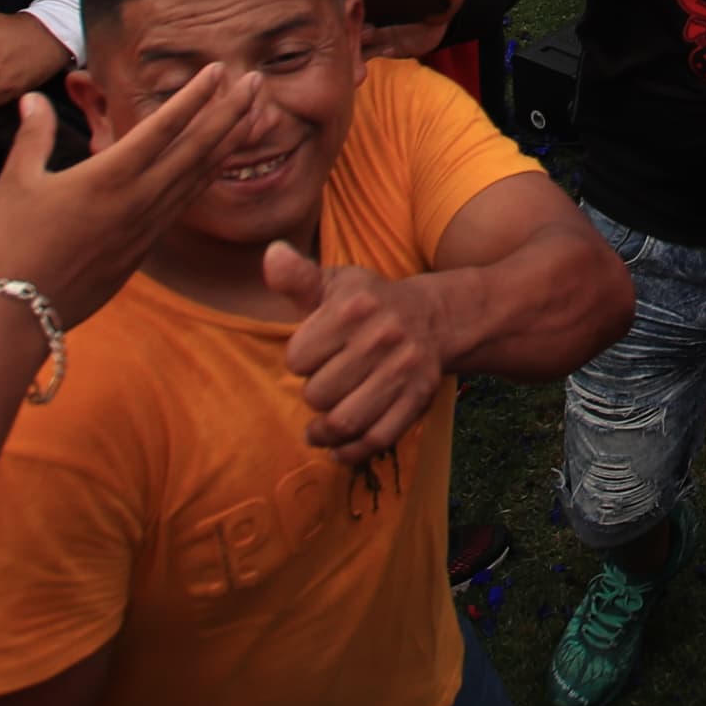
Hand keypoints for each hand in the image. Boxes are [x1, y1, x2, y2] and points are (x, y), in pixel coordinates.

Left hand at [260, 240, 450, 458]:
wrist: (433, 317)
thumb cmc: (369, 302)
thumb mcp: (335, 284)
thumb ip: (297, 277)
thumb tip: (271, 253)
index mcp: (355, 306)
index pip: (298, 357)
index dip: (300, 360)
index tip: (313, 355)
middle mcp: (383, 336)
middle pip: (318, 393)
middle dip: (314, 394)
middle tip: (324, 384)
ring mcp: (404, 370)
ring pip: (345, 421)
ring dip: (324, 432)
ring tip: (319, 428)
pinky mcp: (419, 398)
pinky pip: (377, 439)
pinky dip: (351, 452)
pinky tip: (339, 447)